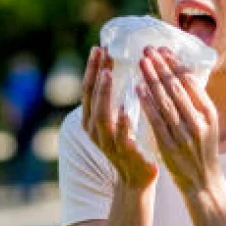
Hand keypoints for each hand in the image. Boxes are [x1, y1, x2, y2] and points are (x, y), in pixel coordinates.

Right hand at [82, 47, 157, 189]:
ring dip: (104, 93)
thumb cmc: (128, 141)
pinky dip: (122, 123)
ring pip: (101, 115)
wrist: (136, 178)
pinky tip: (126, 110)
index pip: (89, 88)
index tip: (99, 47)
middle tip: (101, 52)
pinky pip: (121, 137)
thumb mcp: (116, 117)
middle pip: (91, 97)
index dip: (93, 68)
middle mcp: (94, 129)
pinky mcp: (123, 153)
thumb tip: (117, 66)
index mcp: (91, 119)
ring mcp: (107, 142)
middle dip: (95, 74)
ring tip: (108, 74)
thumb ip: (115, 97)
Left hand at [137, 46, 221, 195]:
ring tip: (142, 62)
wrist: (203, 182)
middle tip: (148, 50)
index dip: (176, 64)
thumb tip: (181, 73)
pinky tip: (138, 89)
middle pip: (177, 88)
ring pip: (165, 101)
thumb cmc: (203, 148)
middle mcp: (198, 122)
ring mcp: (183, 135)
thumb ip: (196, 102)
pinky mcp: (169, 146)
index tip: (164, 50)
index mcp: (210, 113)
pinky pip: (156, 120)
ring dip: (152, 79)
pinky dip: (147, 103)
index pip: (192, 82)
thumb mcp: (208, 123)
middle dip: (161, 66)